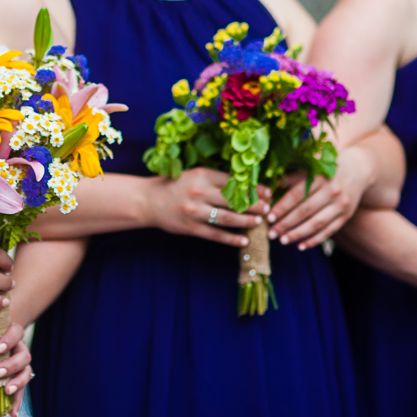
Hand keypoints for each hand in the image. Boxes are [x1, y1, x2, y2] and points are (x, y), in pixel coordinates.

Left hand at [0, 322, 32, 416]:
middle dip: (11, 365)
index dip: (9, 340)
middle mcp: (21, 349)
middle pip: (24, 356)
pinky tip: (12, 412)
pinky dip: (17, 402)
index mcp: (14, 334)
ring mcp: (23, 365)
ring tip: (7, 391)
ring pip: (27, 373)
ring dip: (17, 384)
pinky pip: (22, 390)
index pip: (16, 332)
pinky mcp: (20, 378)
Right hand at [147, 168, 266, 246]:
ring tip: (259, 222)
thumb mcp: (193, 175)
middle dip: (255, 205)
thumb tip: (245, 186)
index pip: (234, 182)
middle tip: (268, 208)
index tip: (268, 193)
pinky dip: (232, 239)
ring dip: (247, 221)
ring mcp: (195, 211)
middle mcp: (199, 192)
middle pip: (234, 200)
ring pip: (228, 218)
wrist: (147, 201)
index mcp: (201, 175)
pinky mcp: (191, 227)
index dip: (254, 188)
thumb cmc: (173, 186)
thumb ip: (214, 179)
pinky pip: (216, 235)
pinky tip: (243, 241)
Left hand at [268, 146, 373, 248]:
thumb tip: (268, 189)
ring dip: (298, 234)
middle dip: (286, 224)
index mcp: (319, 177)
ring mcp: (341, 205)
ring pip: (317, 223)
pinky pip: (329, 231)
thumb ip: (291, 178)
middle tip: (271, 233)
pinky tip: (301, 246)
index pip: (297, 195)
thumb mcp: (310, 167)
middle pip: (305, 211)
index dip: (282, 207)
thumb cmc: (325, 168)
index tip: (268, 217)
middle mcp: (332, 191)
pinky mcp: (346, 215)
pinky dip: (315, 240)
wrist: (358, 168)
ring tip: (283, 240)